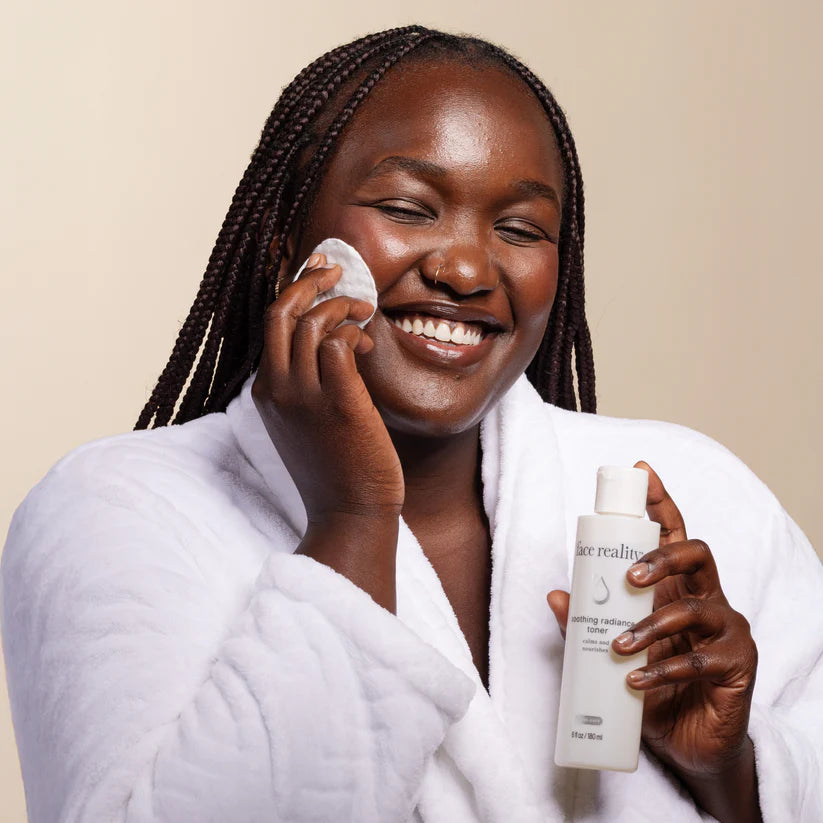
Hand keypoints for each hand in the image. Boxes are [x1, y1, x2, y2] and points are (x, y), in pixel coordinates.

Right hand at [252, 254, 404, 522]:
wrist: (350, 512)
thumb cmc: (337, 465)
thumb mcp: (307, 419)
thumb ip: (309, 381)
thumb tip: (334, 339)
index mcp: (266, 391)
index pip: (272, 323)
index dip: (295, 289)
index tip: (319, 273)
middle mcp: (277, 389)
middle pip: (280, 311)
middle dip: (309, 280)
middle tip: (336, 270)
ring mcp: (305, 396)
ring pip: (311, 322)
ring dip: (342, 305)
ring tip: (364, 311)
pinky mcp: (338, 403)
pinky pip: (338, 343)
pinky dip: (353, 331)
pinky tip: (368, 344)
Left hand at [610, 462, 757, 780]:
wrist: (686, 745)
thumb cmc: (651, 687)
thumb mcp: (610, 654)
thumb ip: (585, 625)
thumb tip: (557, 595)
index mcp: (676, 587)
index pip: (673, 534)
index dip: (660, 502)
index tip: (641, 472)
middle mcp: (706, 599)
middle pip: (698, 554)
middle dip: (663, 555)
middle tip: (628, 576)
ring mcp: (726, 630)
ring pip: (697, 607)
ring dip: (652, 625)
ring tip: (618, 646)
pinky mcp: (737, 665)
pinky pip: (701, 659)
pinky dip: (664, 670)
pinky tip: (635, 682)